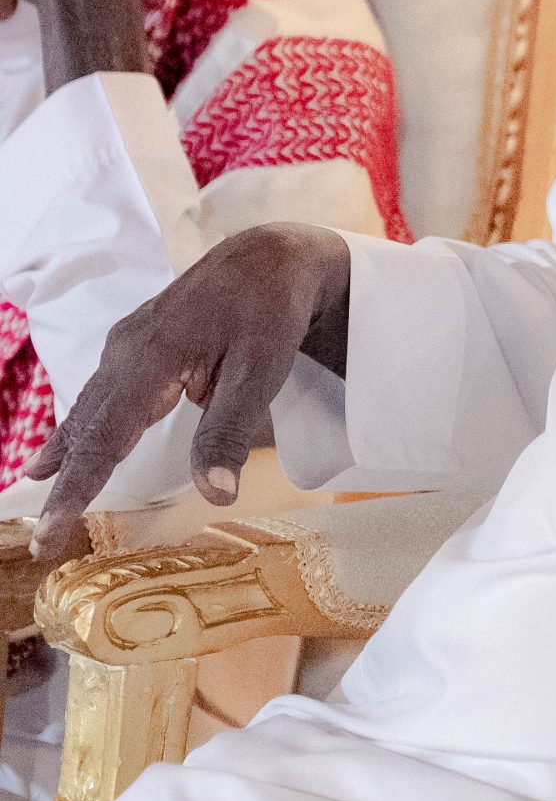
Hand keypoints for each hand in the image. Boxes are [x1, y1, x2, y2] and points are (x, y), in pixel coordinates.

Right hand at [26, 224, 352, 561]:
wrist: (270, 259)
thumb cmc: (268, 313)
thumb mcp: (261, 372)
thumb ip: (230, 432)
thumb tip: (216, 496)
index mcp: (150, 360)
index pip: (104, 438)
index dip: (77, 489)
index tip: (52, 533)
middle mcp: (126, 352)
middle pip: (87, 430)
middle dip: (64, 486)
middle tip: (42, 542)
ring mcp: (127, 346)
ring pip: (89, 411)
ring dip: (66, 456)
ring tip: (40, 492)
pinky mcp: (136, 346)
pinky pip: (100, 396)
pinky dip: (78, 428)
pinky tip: (59, 452)